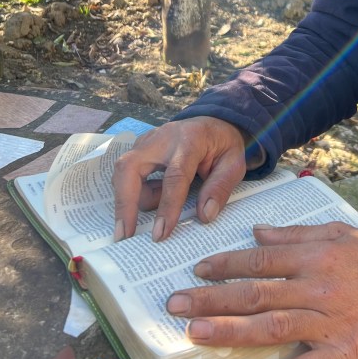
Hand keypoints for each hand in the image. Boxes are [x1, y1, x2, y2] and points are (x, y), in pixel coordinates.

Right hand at [111, 116, 247, 240]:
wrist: (213, 123)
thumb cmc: (223, 145)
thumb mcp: (234, 164)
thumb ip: (220, 188)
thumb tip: (205, 216)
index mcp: (191, 141)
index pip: (175, 176)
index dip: (167, 206)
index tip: (160, 233)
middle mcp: (162, 138)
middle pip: (130, 168)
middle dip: (124, 203)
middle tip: (124, 235)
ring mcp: (146, 141)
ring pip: (123, 172)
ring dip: (132, 198)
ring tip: (156, 208)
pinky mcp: (139, 148)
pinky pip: (126, 173)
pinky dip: (134, 191)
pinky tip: (155, 194)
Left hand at [166, 222, 357, 358]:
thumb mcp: (336, 233)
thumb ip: (294, 233)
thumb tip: (256, 232)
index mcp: (315, 256)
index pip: (261, 260)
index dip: (227, 265)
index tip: (197, 270)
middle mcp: (317, 288)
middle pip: (256, 293)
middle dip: (212, 298)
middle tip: (175, 304)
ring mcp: (328, 323)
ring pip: (271, 327)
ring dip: (230, 330)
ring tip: (195, 332)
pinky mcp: (340, 354)